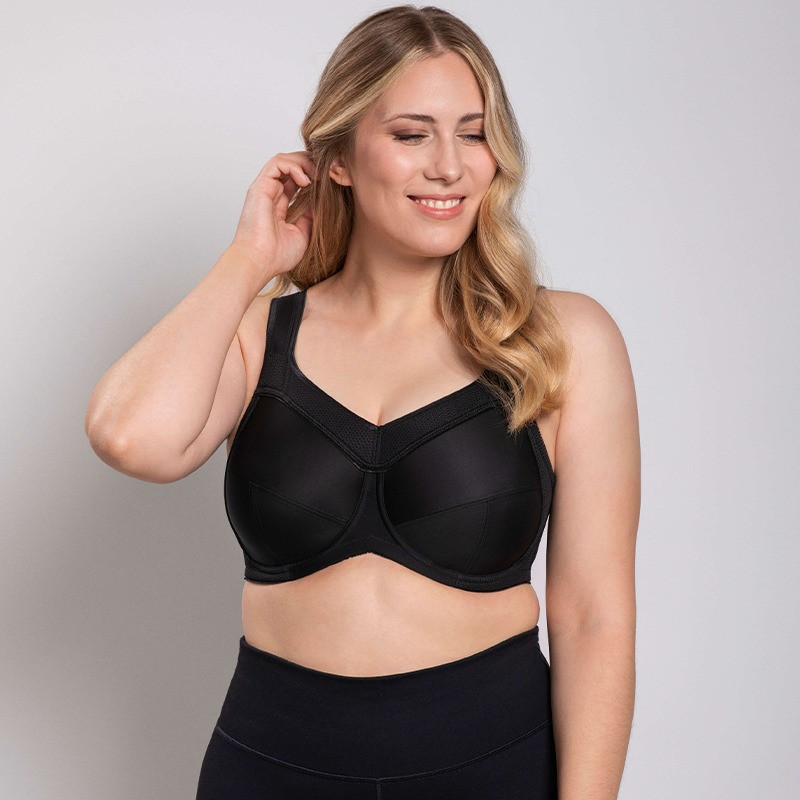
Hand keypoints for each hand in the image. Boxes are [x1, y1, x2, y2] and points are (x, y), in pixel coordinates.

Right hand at [229, 151, 316, 280]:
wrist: (259, 262)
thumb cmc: (277, 256)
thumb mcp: (303, 234)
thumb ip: (311, 217)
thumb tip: (322, 202)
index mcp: (279, 206)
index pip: (296, 181)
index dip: (314, 177)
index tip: (330, 184)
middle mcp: (271, 195)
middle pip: (291, 166)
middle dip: (311, 165)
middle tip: (327, 175)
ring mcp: (265, 189)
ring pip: (284, 160)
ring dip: (305, 163)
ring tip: (318, 176)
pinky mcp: (260, 186)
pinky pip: (277, 163)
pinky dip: (294, 166)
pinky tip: (306, 181)